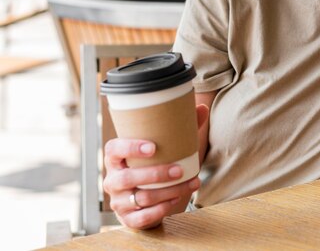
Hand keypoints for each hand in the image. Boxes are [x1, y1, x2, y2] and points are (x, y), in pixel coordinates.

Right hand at [103, 104, 208, 229]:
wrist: (147, 197)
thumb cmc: (156, 163)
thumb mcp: (165, 146)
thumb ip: (182, 128)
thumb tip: (202, 107)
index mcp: (116, 157)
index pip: (114, 149)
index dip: (130, 148)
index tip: (153, 147)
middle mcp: (112, 179)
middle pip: (128, 178)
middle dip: (156, 174)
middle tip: (179, 170)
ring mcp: (118, 200)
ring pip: (140, 198)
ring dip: (167, 192)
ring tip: (189, 184)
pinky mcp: (127, 218)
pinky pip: (142, 217)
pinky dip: (161, 209)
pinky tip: (176, 200)